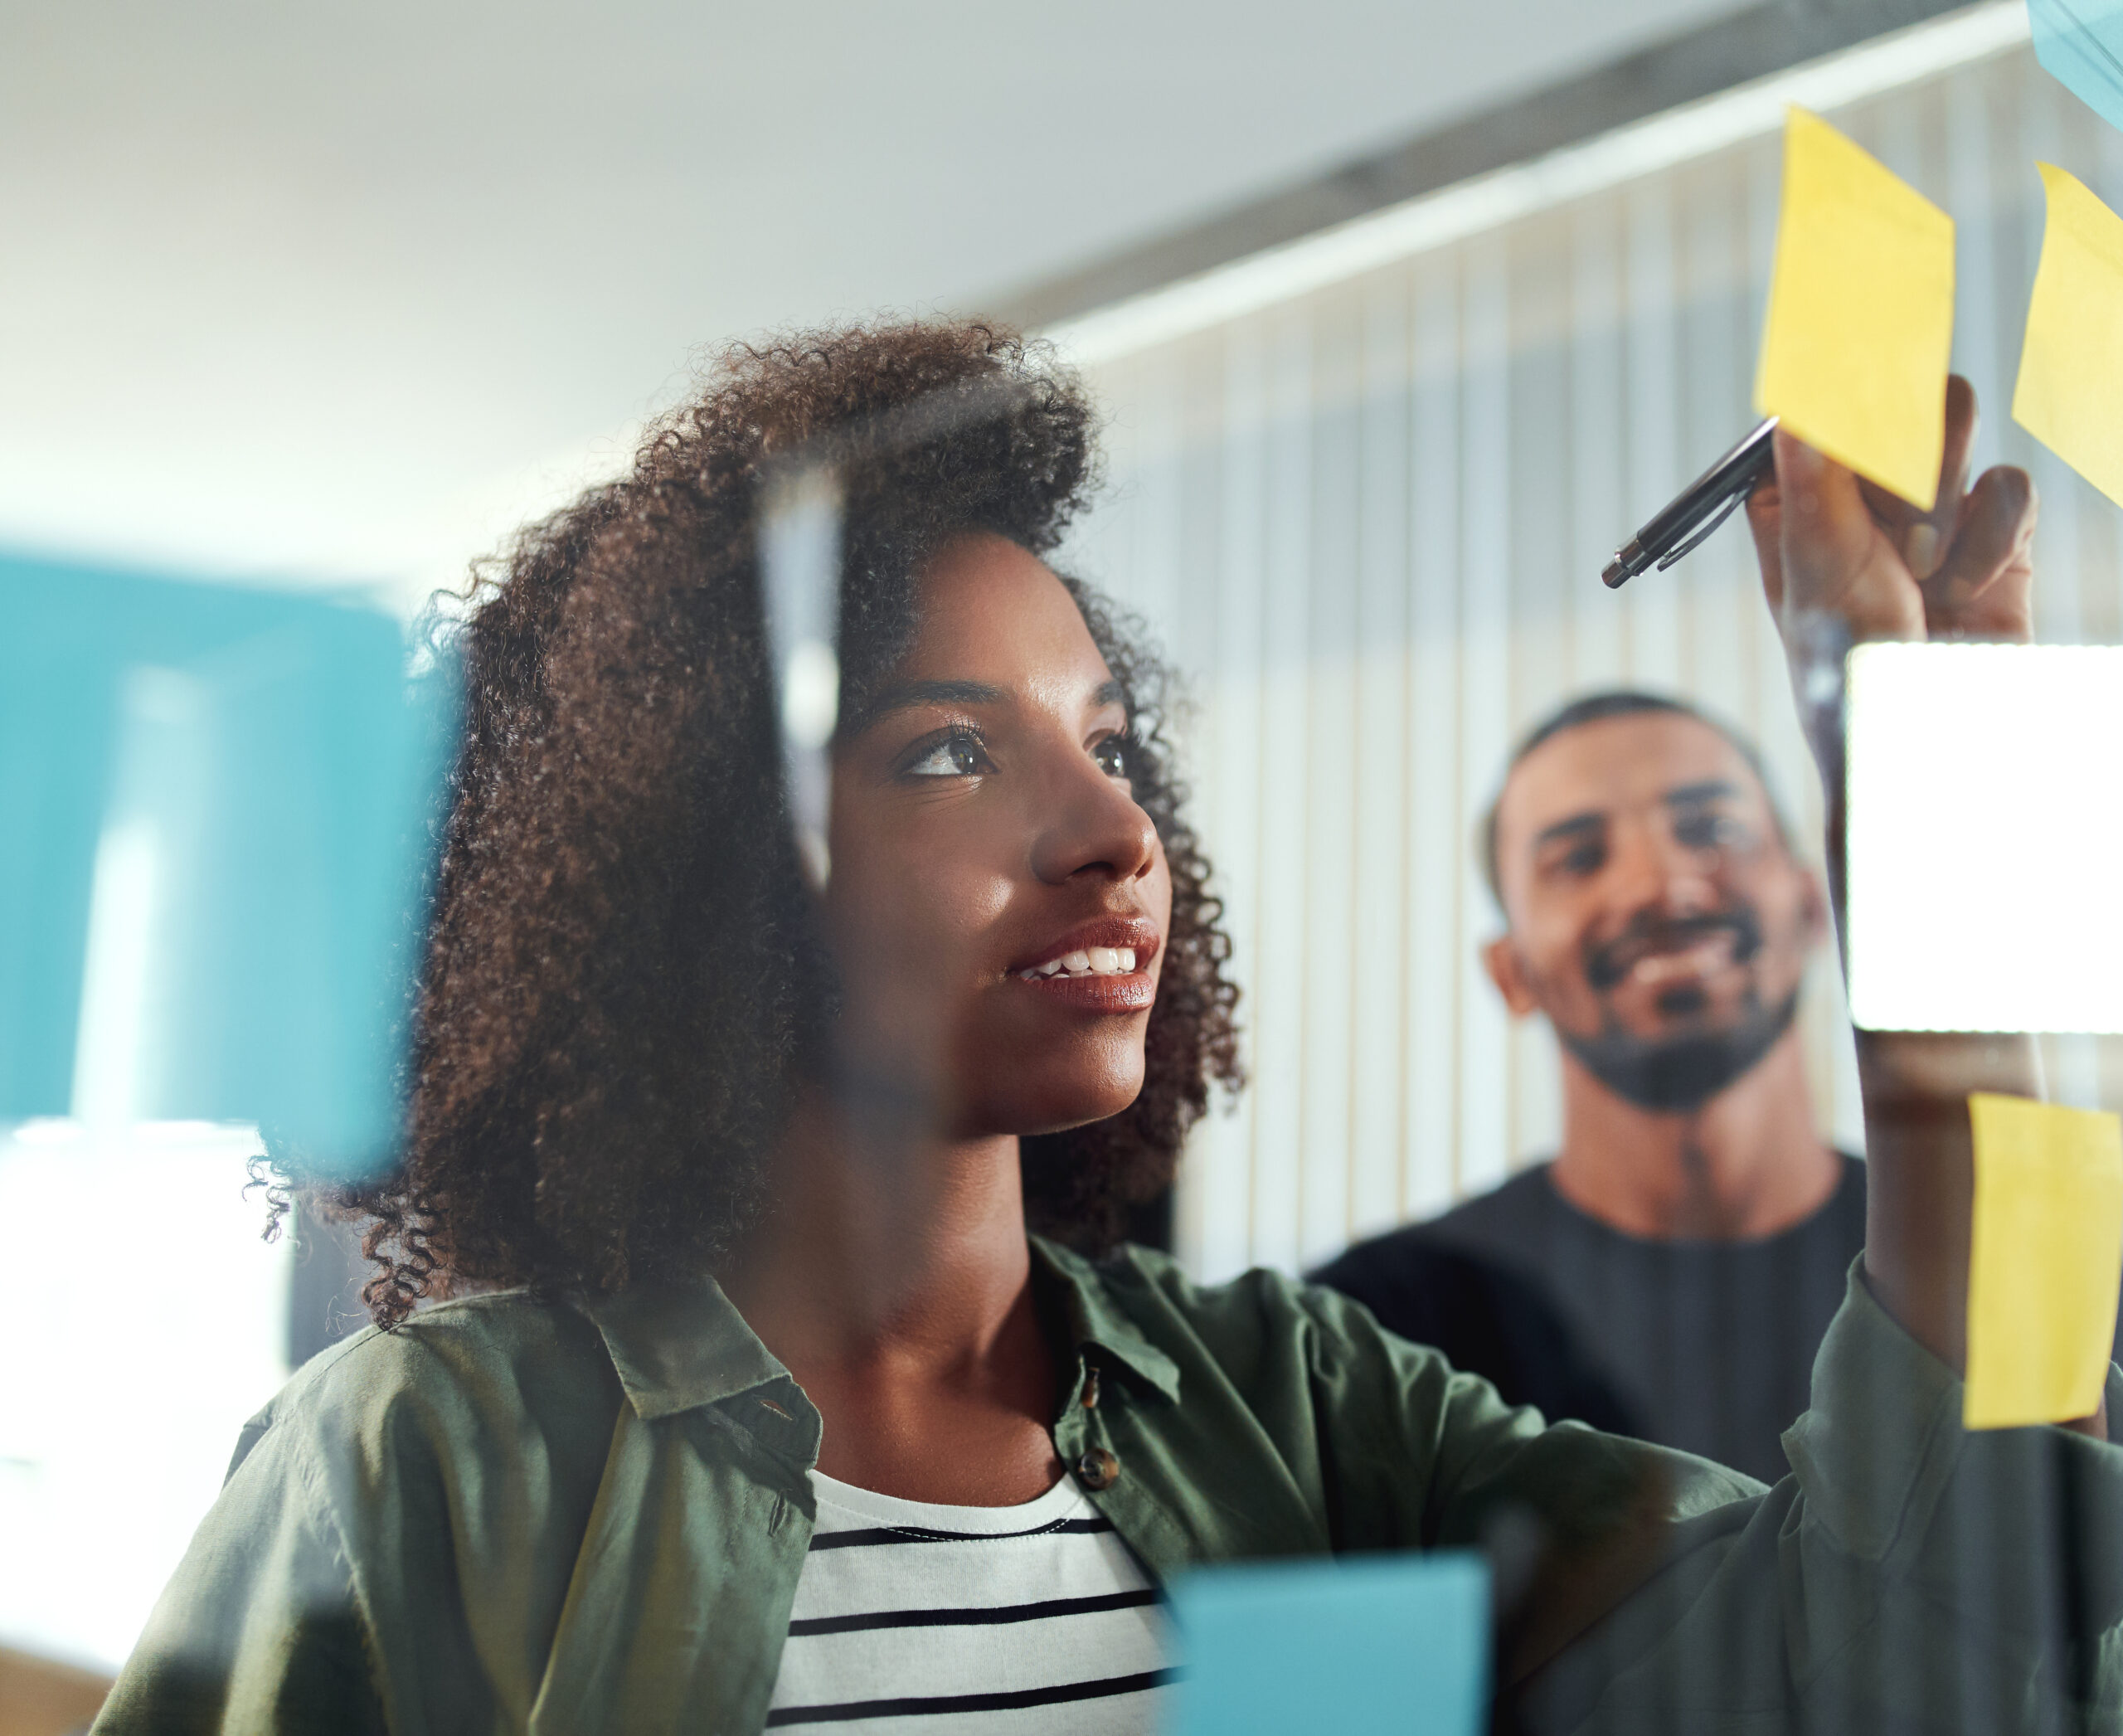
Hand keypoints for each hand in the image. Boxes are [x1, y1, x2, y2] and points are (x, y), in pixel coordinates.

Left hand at [1744, 375, 2035, 649]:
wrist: (1925, 726)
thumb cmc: (1847, 664)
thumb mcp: (1816, 577)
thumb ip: (1811, 491)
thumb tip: (1797, 416)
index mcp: (1799, 491)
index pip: (1820, 404)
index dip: (1840, 394)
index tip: (1855, 401)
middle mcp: (1862, 488)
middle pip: (1897, 395)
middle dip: (1899, 449)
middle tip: (1891, 511)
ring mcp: (1931, 502)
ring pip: (1955, 421)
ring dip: (1939, 495)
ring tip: (1919, 567)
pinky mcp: (1993, 528)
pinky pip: (2009, 486)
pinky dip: (1987, 540)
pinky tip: (1958, 590)